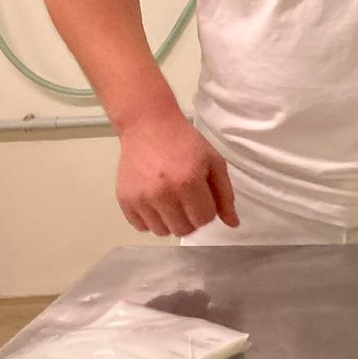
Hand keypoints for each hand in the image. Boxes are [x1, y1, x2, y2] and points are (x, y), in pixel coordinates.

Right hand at [115, 114, 237, 236]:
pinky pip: (141, 227)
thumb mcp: (214, 162)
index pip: (204, 219)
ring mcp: (140, 198)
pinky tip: (155, 202)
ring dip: (170, 221)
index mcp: (188, 182)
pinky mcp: (124, 200)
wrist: (148, 127)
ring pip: (162, 232)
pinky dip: (151, 220)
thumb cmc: (186, 143)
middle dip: (191, 219)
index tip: (203, 197)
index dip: (208, 210)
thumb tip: (233, 224)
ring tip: (171, 201)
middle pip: (183, 230)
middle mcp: (162, 194)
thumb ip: (225, 195)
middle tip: (188, 201)